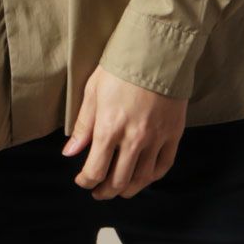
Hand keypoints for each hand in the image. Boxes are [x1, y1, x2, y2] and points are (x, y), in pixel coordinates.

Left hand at [61, 65, 187, 198]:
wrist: (156, 50)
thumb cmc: (120, 67)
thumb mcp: (93, 91)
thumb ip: (83, 126)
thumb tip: (70, 153)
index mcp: (109, 128)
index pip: (95, 170)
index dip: (86, 181)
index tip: (82, 181)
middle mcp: (133, 139)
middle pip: (118, 181)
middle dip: (105, 191)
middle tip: (99, 192)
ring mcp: (156, 138)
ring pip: (141, 179)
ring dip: (128, 190)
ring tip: (119, 189)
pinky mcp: (173, 134)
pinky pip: (163, 166)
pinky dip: (151, 178)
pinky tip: (143, 177)